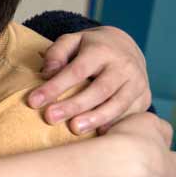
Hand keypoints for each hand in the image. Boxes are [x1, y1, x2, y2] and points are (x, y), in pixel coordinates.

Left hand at [28, 26, 149, 133]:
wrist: (126, 48)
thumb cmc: (90, 48)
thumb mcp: (72, 41)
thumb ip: (56, 54)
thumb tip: (47, 73)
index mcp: (102, 51)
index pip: (77, 71)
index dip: (55, 87)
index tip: (33, 101)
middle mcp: (123, 66)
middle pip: (98, 90)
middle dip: (73, 106)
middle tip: (50, 117)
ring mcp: (137, 83)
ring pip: (117, 104)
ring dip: (95, 118)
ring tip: (74, 129)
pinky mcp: (143, 98)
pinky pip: (129, 114)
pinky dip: (114, 125)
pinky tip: (98, 135)